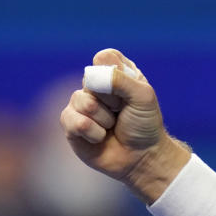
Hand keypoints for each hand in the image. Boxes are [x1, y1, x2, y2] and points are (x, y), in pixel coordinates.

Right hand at [60, 48, 187, 198]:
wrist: (141, 157)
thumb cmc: (144, 124)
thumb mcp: (143, 96)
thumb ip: (121, 79)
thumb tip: (94, 75)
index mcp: (116, 73)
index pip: (104, 57)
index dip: (114, 72)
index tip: (128, 90)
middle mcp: (96, 86)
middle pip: (90, 78)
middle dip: (111, 99)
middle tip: (122, 111)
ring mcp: (81, 104)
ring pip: (81, 100)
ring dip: (103, 118)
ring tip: (112, 125)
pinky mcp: (70, 124)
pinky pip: (72, 121)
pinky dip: (93, 132)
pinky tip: (100, 137)